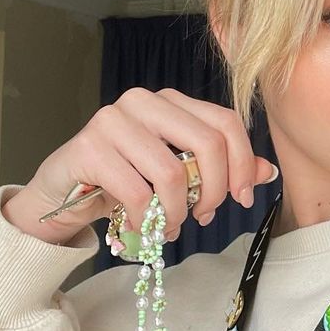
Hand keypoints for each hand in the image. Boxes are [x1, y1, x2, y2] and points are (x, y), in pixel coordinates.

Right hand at [0, 88, 277, 244]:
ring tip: (170, 227)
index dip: (242, 163)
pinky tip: (143, 228)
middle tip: (203, 217)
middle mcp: (143, 102)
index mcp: (170, 102)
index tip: (242, 198)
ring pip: (173, 173)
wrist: (63, 195)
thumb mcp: (178, 175)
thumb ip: (221, 170)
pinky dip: (148, 221)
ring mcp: (112, 120)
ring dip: (178, 212)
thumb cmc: (125, 182)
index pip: (226, 122)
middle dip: (214, 191)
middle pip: (208, 144)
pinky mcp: (88, 148)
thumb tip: (266, 172)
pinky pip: (139, 193)